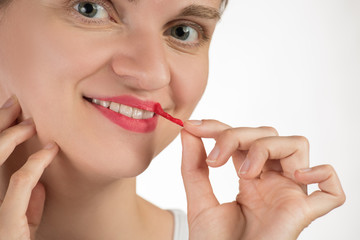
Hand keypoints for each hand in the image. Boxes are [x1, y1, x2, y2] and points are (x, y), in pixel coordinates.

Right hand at [0, 96, 58, 239]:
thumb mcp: (24, 224)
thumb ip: (28, 204)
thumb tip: (39, 184)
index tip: (11, 113)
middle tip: (14, 104)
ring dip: (10, 136)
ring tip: (30, 123)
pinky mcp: (4, 221)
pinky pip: (21, 181)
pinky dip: (35, 163)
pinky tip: (50, 151)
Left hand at [181, 120, 344, 239]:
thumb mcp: (198, 200)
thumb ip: (193, 167)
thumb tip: (188, 131)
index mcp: (250, 178)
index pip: (242, 137)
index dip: (219, 127)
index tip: (194, 128)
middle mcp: (272, 182)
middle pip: (267, 134)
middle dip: (236, 136)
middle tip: (214, 160)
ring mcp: (289, 195)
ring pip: (296, 145)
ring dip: (265, 147)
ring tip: (244, 174)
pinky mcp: (302, 213)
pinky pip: (331, 191)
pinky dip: (321, 174)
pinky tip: (295, 177)